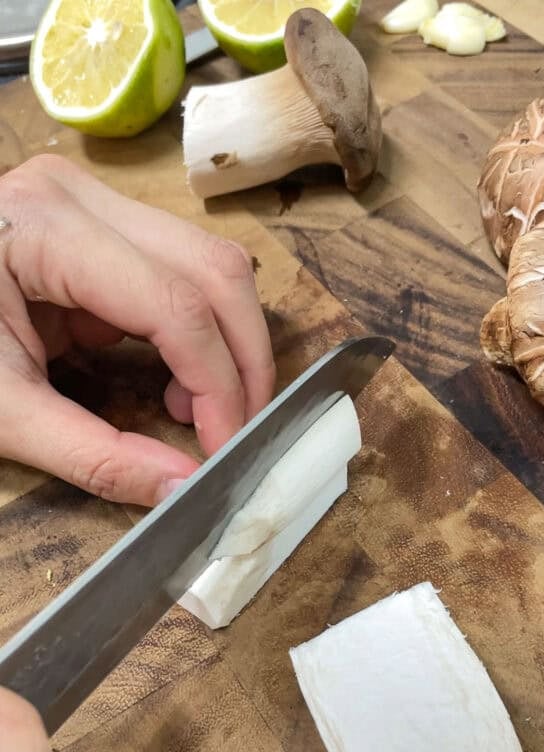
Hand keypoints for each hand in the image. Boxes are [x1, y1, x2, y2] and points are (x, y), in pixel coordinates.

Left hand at [0, 155, 274, 505]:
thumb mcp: (0, 410)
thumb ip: (92, 454)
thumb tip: (180, 487)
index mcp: (42, 227)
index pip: (174, 305)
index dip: (217, 384)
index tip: (225, 448)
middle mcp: (79, 196)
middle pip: (213, 270)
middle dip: (242, 360)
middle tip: (236, 430)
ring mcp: (91, 203)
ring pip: (209, 263)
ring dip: (227, 343)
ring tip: (198, 410)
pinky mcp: (99, 227)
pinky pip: (180, 271)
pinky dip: (197, 332)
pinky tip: (178, 381)